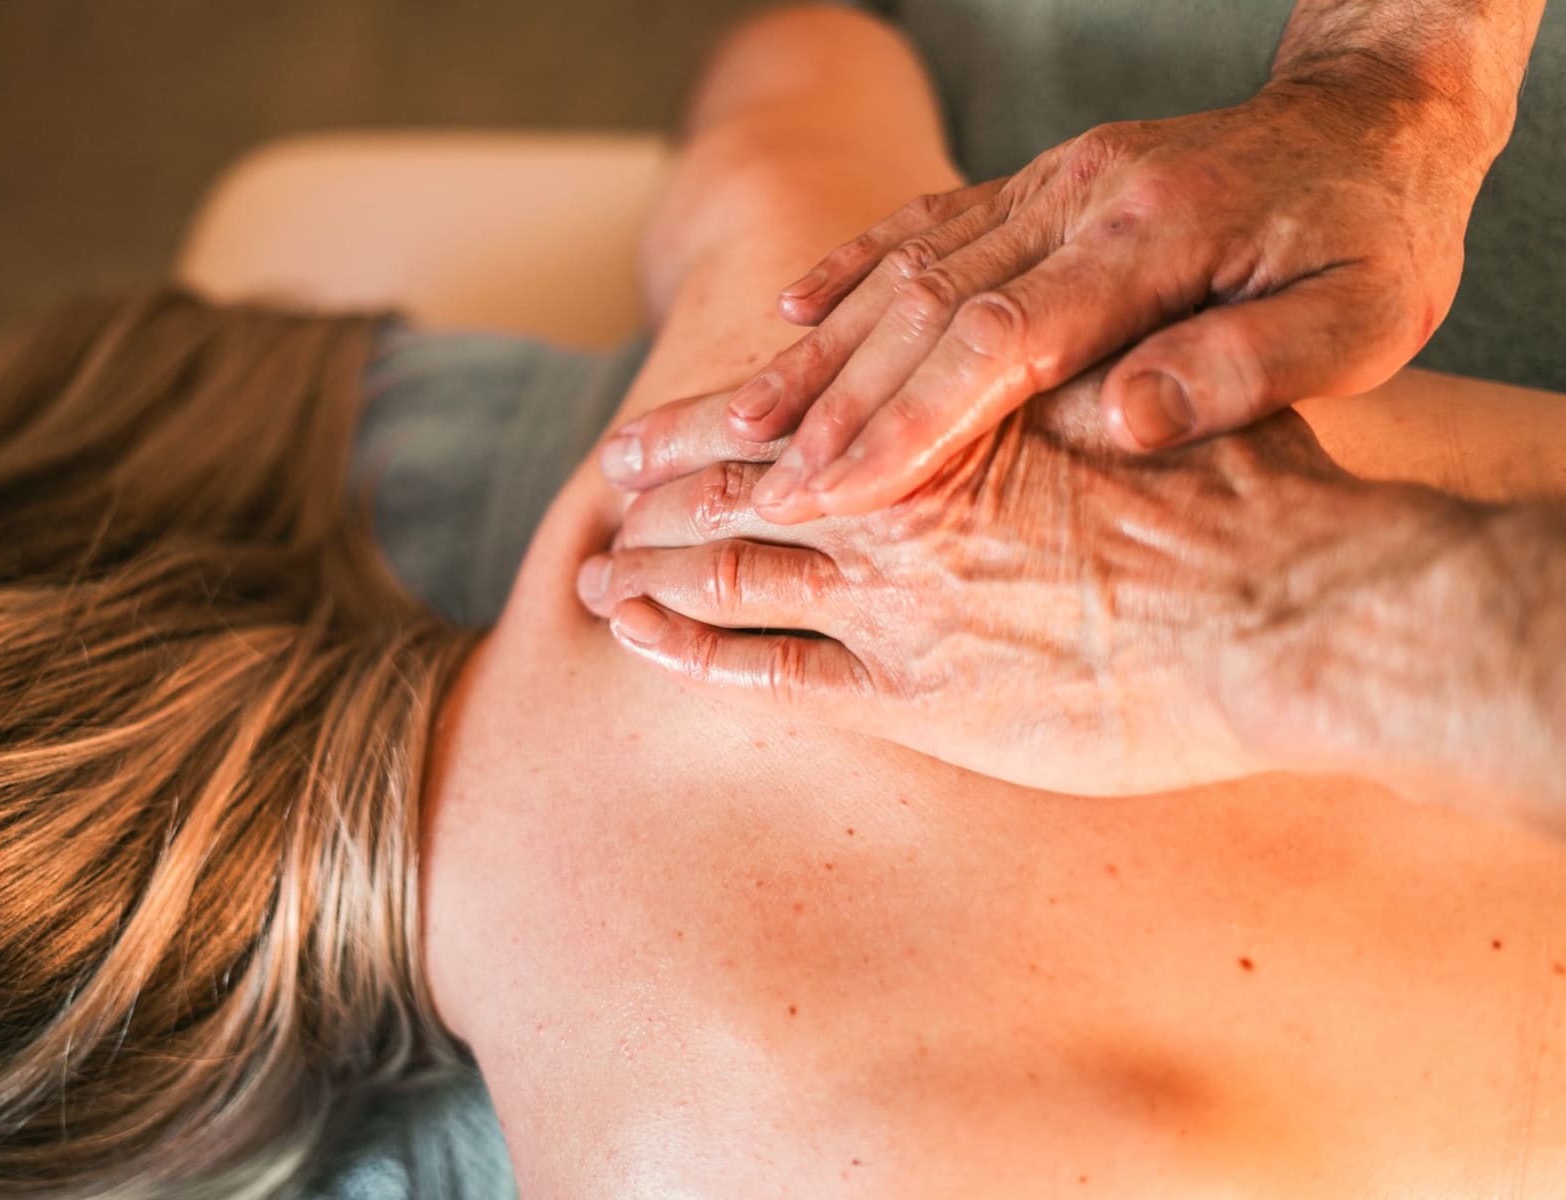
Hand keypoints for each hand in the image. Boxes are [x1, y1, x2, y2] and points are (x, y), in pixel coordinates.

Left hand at [580, 376, 1371, 795]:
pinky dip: (693, 653)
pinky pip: (771, 676)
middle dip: (662, 483)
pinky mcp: (918, 701)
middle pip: (737, 489)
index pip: (791, 414)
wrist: (1287, 616)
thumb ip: (1078, 388)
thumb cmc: (1244, 501)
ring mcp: (896, 609)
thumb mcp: (1150, 400)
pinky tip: (638, 639)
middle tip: (607, 479)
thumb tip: (1066, 367)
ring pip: (729, 579)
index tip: (666, 424)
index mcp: (945, 428)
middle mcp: (897, 509)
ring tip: (594, 572)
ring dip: (651, 572)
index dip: (714, 418)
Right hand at [616, 81, 1476, 523]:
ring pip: (908, 263)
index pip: (998, 339)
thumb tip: (1121, 422)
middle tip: (749, 478)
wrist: (1379, 119)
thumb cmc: (1381, 239)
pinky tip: (791, 309)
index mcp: (1155, 239)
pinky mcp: (1044, 180)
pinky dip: (852, 267)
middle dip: (831, 400)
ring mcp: (1054, 181)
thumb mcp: (1363, 318)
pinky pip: (928, 219)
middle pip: (926, 303)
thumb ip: (1245, 368)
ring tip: (738, 419)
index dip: (905, 419)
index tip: (827, 490)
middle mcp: (1083, 198)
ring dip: (820, 347)